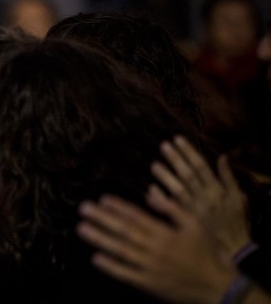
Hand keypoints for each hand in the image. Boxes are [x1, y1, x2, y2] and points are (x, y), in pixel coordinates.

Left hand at [77, 191, 236, 303]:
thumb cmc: (205, 252)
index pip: (137, 216)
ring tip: (82, 228)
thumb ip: (172, 208)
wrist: (216, 286)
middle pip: (124, 231)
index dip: (118, 207)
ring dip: (100, 239)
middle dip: (102, 219)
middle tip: (84, 209)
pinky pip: (126, 274)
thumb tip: (150, 194)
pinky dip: (110, 266)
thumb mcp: (195, 224)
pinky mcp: (148, 284)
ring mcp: (150, 267)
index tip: (102, 199)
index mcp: (166, 233)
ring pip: (121, 251)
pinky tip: (95, 258)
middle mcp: (155, 248)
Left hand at [151, 135, 249, 256]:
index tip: (177, 139)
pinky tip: (150, 189)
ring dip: (165, 177)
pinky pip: (171, 209)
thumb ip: (229, 178)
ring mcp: (193, 210)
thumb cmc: (235, 222)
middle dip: (175, 159)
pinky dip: (160, 199)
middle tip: (163, 145)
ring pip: (178, 190)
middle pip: (188, 175)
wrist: (232, 249)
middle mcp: (205, 198)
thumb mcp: (237, 199)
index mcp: (217, 190)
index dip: (188, 152)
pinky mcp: (185, 222)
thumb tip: (223, 157)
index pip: (201, 166)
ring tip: (153, 164)